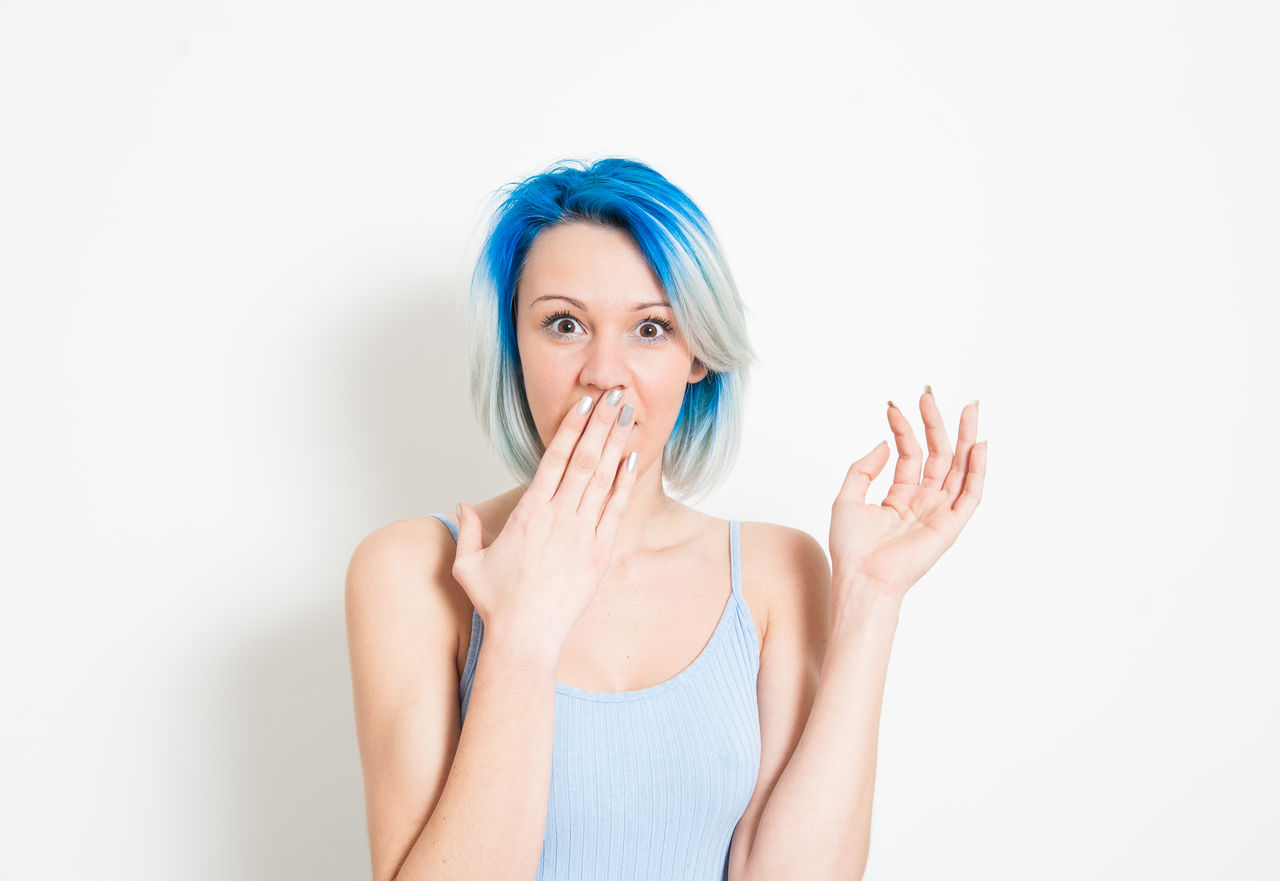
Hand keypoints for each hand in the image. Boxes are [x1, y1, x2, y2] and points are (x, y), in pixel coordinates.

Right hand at [451, 390, 638, 655]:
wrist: (526, 638)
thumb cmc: (496, 603)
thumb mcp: (469, 565)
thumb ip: (467, 530)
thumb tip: (463, 505)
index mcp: (528, 513)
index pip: (554, 459)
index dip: (570, 428)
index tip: (583, 404)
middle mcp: (558, 517)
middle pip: (585, 459)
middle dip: (601, 423)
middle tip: (615, 395)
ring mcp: (582, 534)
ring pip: (603, 478)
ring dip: (617, 443)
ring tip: (629, 415)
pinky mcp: (599, 553)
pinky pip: (616, 509)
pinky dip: (625, 481)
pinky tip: (633, 457)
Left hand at [830, 388, 986, 601]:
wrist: (861, 579)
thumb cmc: (851, 548)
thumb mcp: (847, 498)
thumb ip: (864, 469)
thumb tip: (887, 442)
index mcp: (900, 497)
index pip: (909, 454)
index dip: (903, 429)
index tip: (893, 406)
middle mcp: (923, 502)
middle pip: (938, 455)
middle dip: (937, 424)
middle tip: (931, 394)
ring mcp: (938, 512)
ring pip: (959, 468)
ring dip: (965, 437)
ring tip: (969, 408)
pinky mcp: (951, 526)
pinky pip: (970, 495)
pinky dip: (978, 471)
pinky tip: (979, 445)